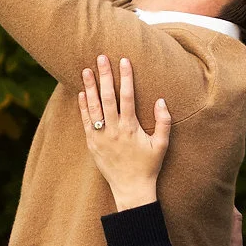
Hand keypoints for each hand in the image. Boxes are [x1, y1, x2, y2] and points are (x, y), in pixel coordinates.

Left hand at [77, 54, 170, 209]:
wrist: (131, 188)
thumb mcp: (162, 145)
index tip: (124, 60)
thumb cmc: (148, 166)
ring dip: (89, 87)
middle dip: (104, 76)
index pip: (127, 96)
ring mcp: (101, 136)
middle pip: (107, 97)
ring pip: (93, 107)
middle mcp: (114, 130)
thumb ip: (164, 122)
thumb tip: (161, 100)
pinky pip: (86, 121)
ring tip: (86, 70)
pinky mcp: (92, 143)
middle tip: (101, 57)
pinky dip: (83, 106)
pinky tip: (82, 93)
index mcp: (130, 127)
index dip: (125, 77)